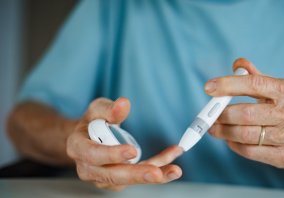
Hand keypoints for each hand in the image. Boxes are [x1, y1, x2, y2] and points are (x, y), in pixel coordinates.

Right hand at [66, 97, 182, 190]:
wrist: (88, 138)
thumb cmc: (92, 123)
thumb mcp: (97, 109)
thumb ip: (109, 108)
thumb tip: (123, 104)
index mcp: (78, 148)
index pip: (93, 155)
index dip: (111, 154)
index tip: (131, 151)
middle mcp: (89, 168)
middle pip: (112, 175)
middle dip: (136, 175)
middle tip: (156, 173)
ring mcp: (104, 177)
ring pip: (129, 180)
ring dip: (153, 175)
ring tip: (173, 170)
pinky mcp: (119, 180)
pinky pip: (139, 175)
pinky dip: (158, 167)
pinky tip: (172, 161)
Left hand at [207, 58, 283, 167]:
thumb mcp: (278, 88)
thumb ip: (256, 76)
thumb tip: (237, 64)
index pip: (255, 84)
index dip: (229, 85)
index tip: (209, 88)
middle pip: (246, 114)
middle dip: (222, 115)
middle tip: (210, 116)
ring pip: (246, 135)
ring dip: (224, 131)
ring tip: (215, 128)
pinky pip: (250, 151)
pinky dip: (234, 145)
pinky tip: (230, 139)